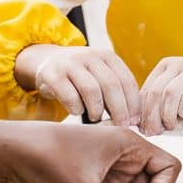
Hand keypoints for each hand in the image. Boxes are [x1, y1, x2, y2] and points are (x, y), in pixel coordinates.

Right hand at [17, 44, 141, 126]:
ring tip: (96, 117)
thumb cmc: (81, 76)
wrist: (47, 61)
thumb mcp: (99, 74)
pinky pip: (69, 96)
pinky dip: (76, 108)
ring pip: (91, 90)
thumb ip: (115, 90)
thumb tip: (132, 119)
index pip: (126, 80)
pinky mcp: (53, 74)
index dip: (133, 103)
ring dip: (96, 110)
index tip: (135, 121)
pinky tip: (77, 111)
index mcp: (107, 56)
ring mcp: (70, 63)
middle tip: (121, 126)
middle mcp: (90, 56)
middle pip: (111, 86)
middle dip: (119, 110)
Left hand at [138, 57, 182, 134]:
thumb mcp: (178, 89)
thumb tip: (140, 122)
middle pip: (156, 92)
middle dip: (151, 116)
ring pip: (170, 95)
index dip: (141, 111)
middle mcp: (180, 64)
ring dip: (167, 115)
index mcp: (168, 64)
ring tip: (171, 126)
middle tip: (153, 132)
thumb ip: (161, 100)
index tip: (141, 128)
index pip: (147, 88)